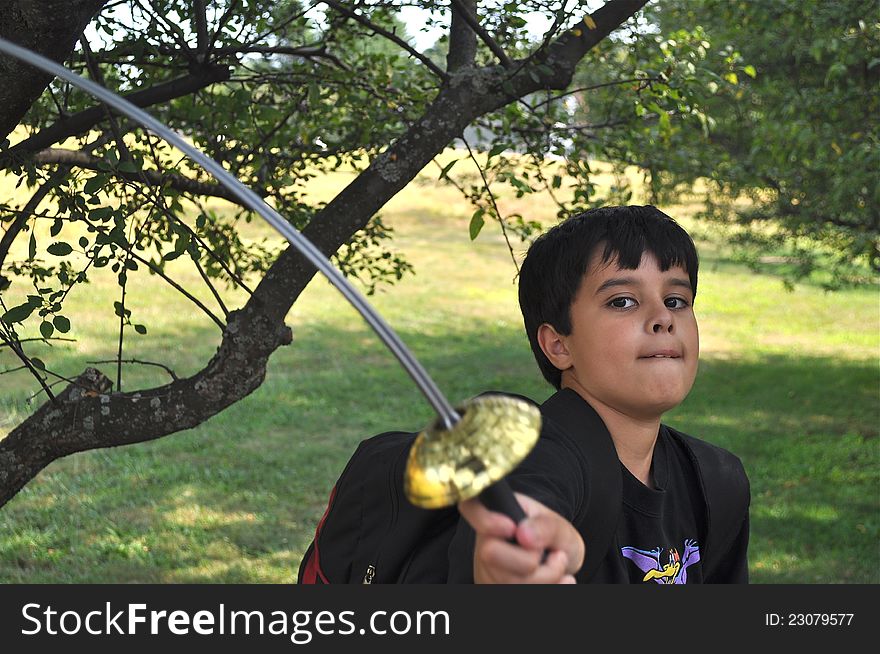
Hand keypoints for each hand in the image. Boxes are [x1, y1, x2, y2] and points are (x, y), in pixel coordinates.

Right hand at [458, 492, 584, 583]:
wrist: (560, 564)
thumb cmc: (555, 540)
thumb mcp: (559, 527)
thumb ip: (545, 527)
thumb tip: (523, 534)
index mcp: (498, 513)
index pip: (470, 506)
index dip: (485, 519)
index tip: (510, 527)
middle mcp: (484, 540)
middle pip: (490, 553)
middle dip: (529, 560)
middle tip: (547, 553)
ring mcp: (485, 569)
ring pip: (506, 582)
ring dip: (544, 578)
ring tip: (556, 565)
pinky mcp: (493, 588)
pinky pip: (516, 595)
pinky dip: (545, 590)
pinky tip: (558, 582)